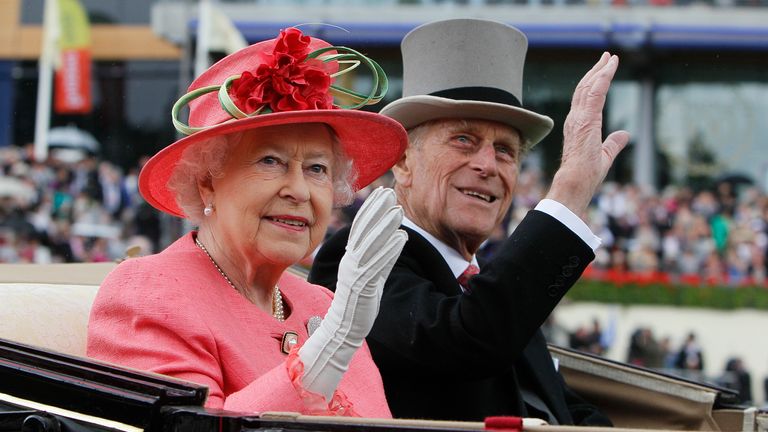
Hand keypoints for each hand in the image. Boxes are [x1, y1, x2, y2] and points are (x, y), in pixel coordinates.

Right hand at [299, 187, 406, 399]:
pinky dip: (389, 250)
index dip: (371, 208)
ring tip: (398, 210)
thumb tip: (392, 238)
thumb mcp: (367, 274)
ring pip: (371, 245)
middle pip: (364, 230)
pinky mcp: (364, 287)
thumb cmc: (357, 302)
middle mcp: (351, 262)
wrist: (343, 329)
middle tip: (390, 193)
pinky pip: (378, 265)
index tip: (382, 192)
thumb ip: (378, 256)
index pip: (360, 227)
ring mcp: (356, 274)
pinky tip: (401, 238)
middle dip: (377, 210)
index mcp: (350, 257)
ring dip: (385, 226)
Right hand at [546, 52, 629, 219]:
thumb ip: (614, 143)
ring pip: (589, 86)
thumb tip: (624, 134)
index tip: (603, 71)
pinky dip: (603, 76)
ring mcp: (578, 118)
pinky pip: (595, 91)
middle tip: (606, 58)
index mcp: (578, 126)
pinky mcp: (586, 119)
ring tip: (610, 58)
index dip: (594, 83)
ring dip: (600, 70)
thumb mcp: (605, 156)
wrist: (575, 182)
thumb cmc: (586, 175)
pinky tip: (610, 66)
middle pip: (584, 88)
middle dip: (596, 71)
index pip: (585, 99)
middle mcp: (575, 119)